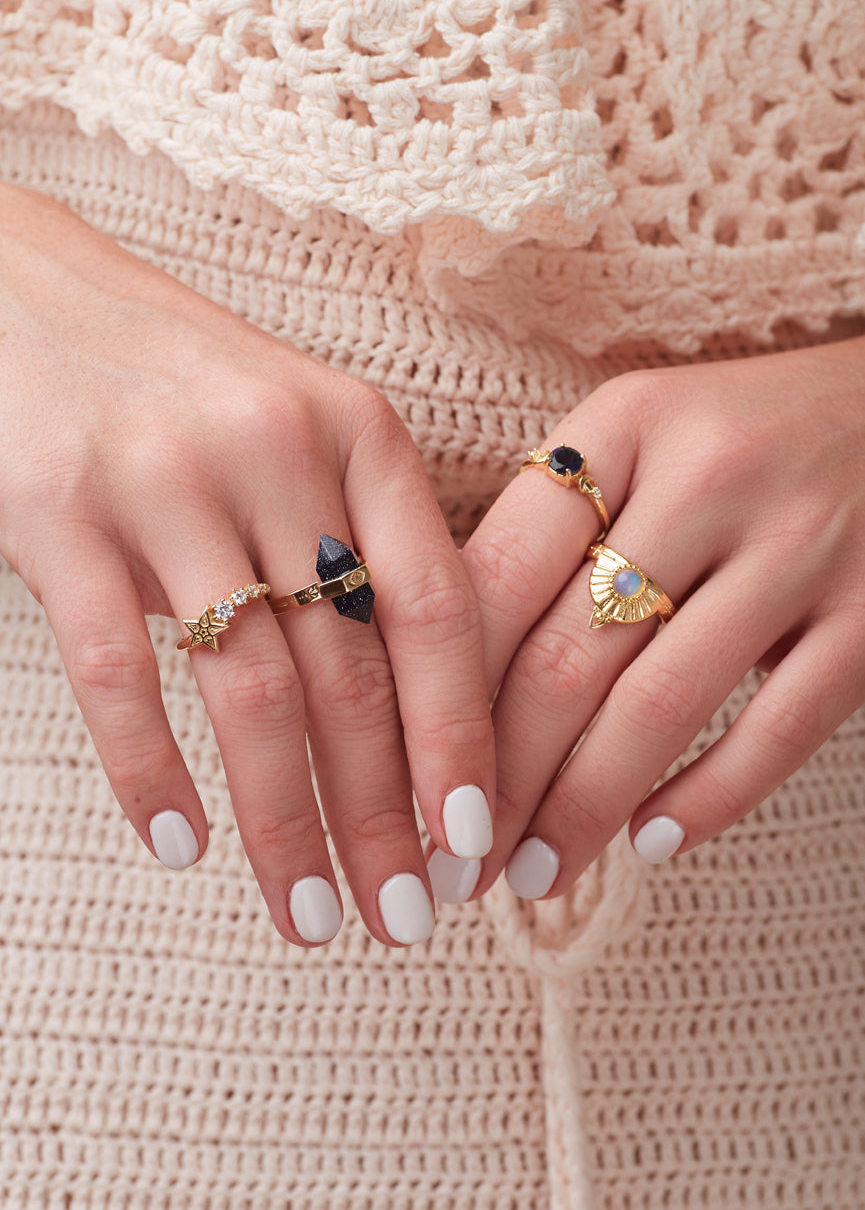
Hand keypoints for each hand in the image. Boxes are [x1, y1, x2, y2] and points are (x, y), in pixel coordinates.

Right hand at [0, 184, 494, 944]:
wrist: (23, 289)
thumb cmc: (182, 383)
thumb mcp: (299, 430)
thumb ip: (360, 541)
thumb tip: (419, 716)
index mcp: (359, 434)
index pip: (437, 612)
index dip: (463, 737)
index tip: (475, 843)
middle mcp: (278, 453)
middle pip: (353, 673)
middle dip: (384, 815)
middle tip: (405, 920)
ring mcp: (166, 481)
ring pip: (252, 690)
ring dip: (287, 824)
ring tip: (312, 918)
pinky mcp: (59, 512)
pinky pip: (119, 671)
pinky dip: (150, 772)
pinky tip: (178, 848)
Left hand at [442, 330, 864, 901]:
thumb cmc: (749, 442)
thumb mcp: (645, 441)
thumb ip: (553, 533)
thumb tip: (444, 682)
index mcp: (625, 425)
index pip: (497, 577)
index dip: (439, 697)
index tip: (406, 780)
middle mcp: (709, 476)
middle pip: (565, 657)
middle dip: (498, 781)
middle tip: (458, 860)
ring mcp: (804, 545)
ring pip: (658, 706)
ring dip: (582, 810)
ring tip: (534, 873)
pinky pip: (777, 731)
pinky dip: (707, 798)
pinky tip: (650, 842)